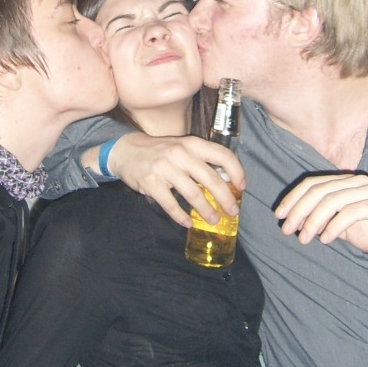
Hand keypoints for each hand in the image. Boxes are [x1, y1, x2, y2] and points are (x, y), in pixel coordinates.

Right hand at [107, 132, 244, 226]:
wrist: (126, 150)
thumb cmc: (160, 151)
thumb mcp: (182, 148)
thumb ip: (201, 160)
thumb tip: (225, 181)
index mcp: (192, 144)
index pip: (222, 155)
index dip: (236, 171)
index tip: (241, 187)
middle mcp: (180, 154)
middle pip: (211, 179)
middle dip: (225, 198)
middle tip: (233, 212)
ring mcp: (165, 168)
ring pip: (193, 194)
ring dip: (206, 210)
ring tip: (214, 220)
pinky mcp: (151, 183)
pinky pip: (171, 204)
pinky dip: (181, 216)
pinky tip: (188, 222)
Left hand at [274, 172, 367, 255]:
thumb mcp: (348, 228)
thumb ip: (328, 222)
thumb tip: (302, 225)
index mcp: (347, 183)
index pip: (313, 184)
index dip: (293, 198)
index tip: (279, 215)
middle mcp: (357, 182)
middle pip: (318, 190)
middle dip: (298, 210)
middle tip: (286, 230)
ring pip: (332, 200)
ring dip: (313, 220)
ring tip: (303, 238)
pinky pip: (351, 212)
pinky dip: (334, 226)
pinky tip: (325, 239)